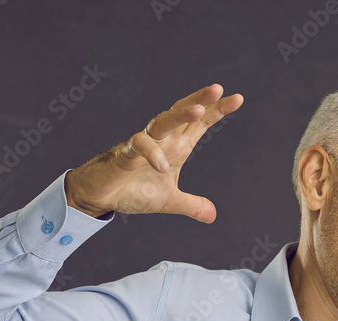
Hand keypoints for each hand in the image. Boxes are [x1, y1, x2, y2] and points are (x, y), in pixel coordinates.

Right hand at [64, 83, 243, 222]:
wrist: (101, 197)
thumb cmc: (133, 191)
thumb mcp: (169, 201)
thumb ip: (191, 205)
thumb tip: (212, 215)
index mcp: (176, 147)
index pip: (199, 124)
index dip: (216, 111)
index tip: (237, 98)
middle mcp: (162, 140)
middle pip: (182, 113)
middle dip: (200, 101)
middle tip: (218, 89)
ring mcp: (143, 144)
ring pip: (162, 122)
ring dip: (180, 115)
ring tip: (198, 110)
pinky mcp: (124, 154)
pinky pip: (139, 146)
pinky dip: (152, 154)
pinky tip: (163, 167)